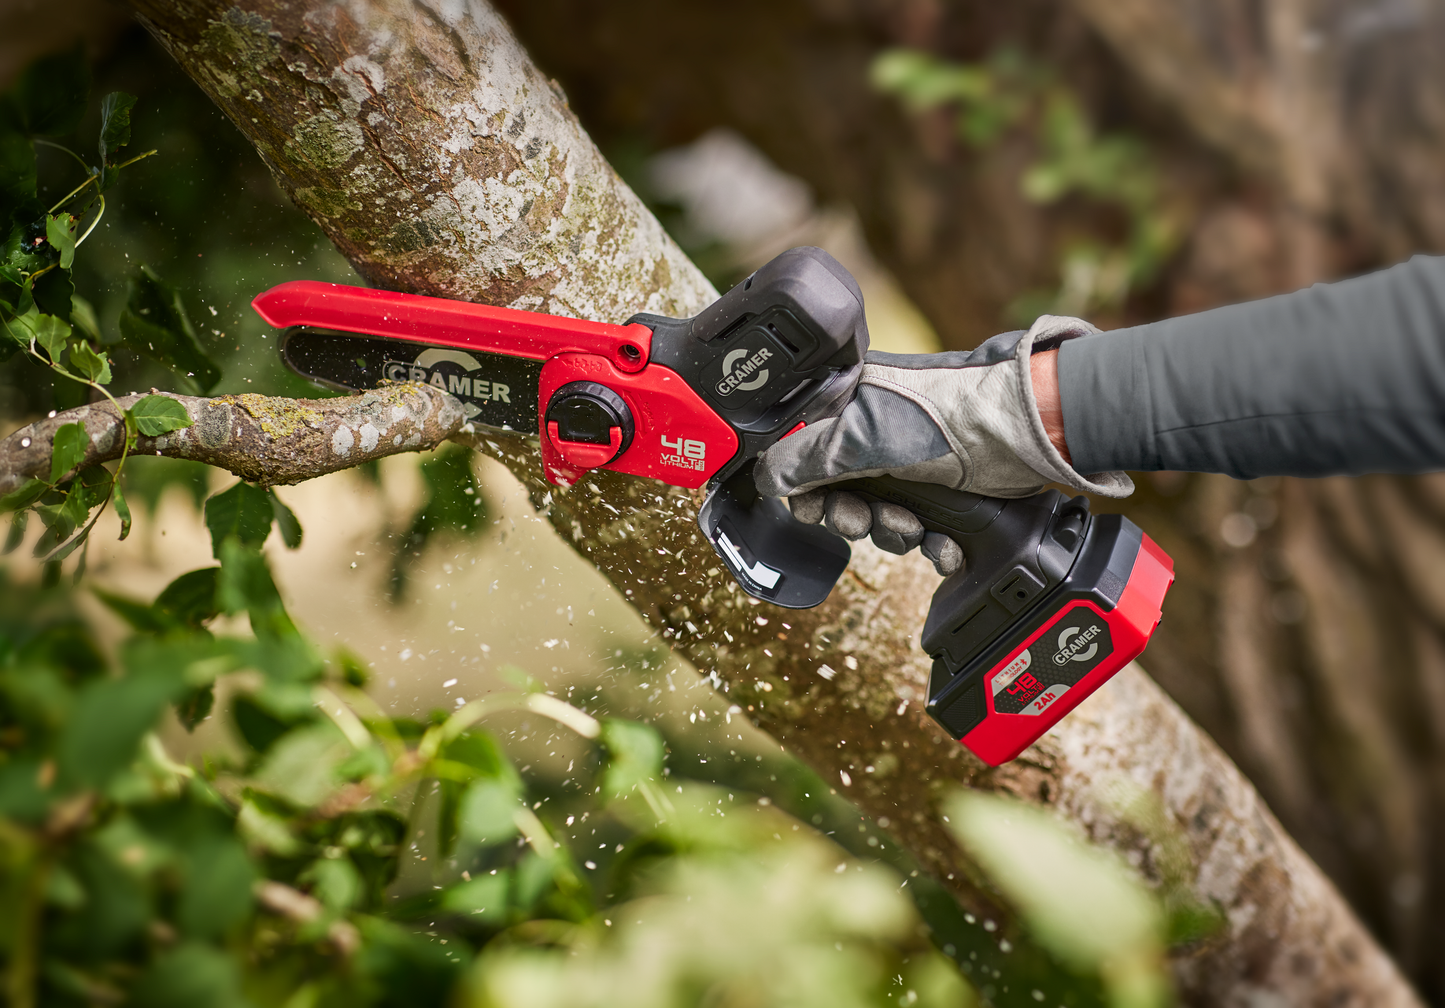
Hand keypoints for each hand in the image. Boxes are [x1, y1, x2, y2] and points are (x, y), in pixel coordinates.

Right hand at [754, 315, 1132, 573]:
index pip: (805, 459)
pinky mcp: (947, 492)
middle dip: (859, 520)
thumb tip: (766, 478)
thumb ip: (807, 458)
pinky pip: (922, 531)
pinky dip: (932, 545)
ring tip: (919, 529)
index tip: (820, 513)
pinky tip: (944, 543)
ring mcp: (913, 464)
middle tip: (871, 520)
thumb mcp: (862, 436)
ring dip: (896, 535)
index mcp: (849, 408)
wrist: (1024, 435)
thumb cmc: (948, 416)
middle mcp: (877, 436)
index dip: (808, 494)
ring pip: (882, 520)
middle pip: (843, 497)